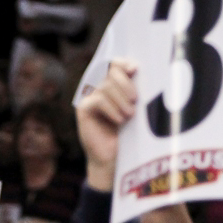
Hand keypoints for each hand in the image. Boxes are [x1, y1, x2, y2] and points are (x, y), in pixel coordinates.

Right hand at [76, 60, 137, 191]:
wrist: (115, 159)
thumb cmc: (130, 134)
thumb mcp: (137, 109)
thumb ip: (136, 91)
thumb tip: (139, 72)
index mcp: (114, 85)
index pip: (115, 64)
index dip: (124, 63)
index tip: (134, 69)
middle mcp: (99, 88)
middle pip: (110, 72)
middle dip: (125, 83)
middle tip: (135, 99)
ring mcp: (90, 98)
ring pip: (106, 86)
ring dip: (121, 100)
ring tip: (129, 116)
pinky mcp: (84, 110)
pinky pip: (98, 100)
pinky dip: (112, 109)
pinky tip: (120, 120)